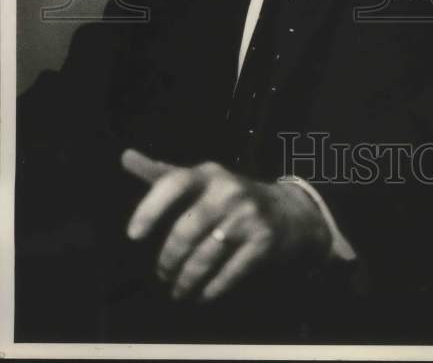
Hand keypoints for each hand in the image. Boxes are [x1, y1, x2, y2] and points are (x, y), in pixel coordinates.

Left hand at [121, 149, 330, 301]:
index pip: (175, 183)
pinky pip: (229, 273)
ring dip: (186, 280)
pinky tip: (202, 295)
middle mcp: (229, 190)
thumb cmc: (231, 197)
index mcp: (209, 173)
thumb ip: (163, 174)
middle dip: (168, 260)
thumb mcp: (201, 180)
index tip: (133, 235)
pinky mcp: (264, 241)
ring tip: (178, 290)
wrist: (289, 212)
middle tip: (162, 275)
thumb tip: (124, 156)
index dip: (151, 207)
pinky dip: (211, 289)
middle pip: (186, 230)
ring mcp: (249, 216)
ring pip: (205, 256)